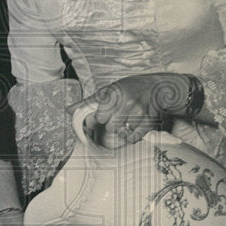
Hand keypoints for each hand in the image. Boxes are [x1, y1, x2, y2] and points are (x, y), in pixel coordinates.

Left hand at [70, 73, 192, 148]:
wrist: (156, 87)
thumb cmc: (128, 89)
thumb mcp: (108, 90)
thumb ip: (88, 102)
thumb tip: (69, 110)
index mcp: (113, 93)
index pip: (99, 117)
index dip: (97, 119)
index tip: (100, 118)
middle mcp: (126, 102)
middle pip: (110, 127)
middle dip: (111, 124)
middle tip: (116, 117)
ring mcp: (139, 112)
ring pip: (121, 132)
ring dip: (122, 129)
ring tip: (126, 120)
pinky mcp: (149, 122)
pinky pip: (134, 138)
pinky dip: (132, 136)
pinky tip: (133, 127)